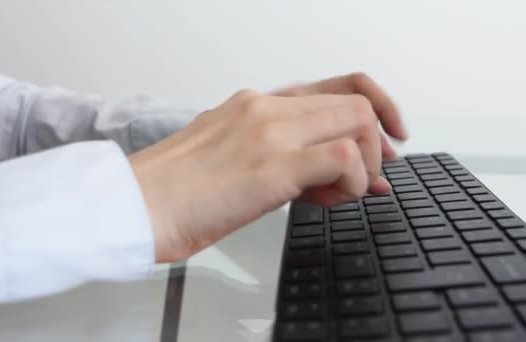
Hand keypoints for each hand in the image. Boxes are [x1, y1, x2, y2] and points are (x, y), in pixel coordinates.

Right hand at [128, 73, 407, 262]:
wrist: (136, 206)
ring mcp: (270, 131)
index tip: (389, 137)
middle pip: (357, 102)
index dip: (376, 106)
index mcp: (256, 104)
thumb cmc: (175, 189)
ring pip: (358, 121)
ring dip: (366, 165)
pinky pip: (344, 158)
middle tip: (372, 178)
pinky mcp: (272, 165)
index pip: (336, 86)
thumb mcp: (230, 156)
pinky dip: (352, 183)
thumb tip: (332, 173)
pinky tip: (329, 201)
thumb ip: (282, 156)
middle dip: (378, 144)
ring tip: (340, 195)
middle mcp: (266, 107)